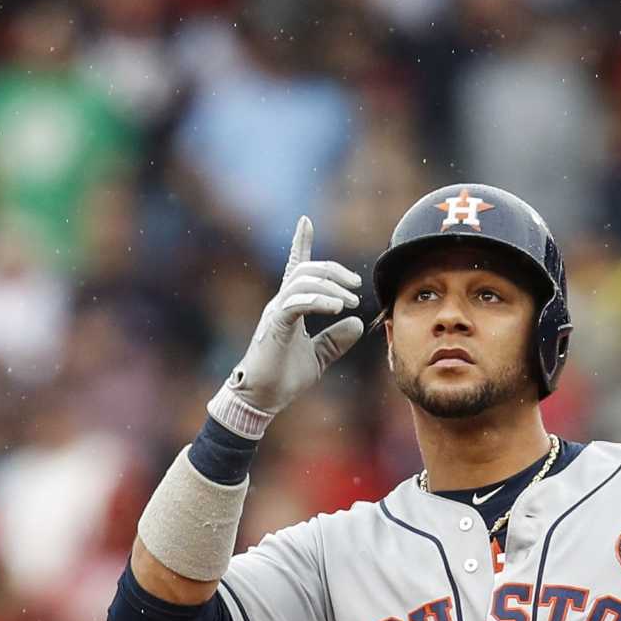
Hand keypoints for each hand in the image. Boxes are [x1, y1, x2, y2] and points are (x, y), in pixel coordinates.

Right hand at [207, 216, 363, 438]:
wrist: (263, 399)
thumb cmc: (283, 378)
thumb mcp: (318, 357)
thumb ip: (336, 340)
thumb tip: (357, 323)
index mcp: (289, 307)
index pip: (296, 268)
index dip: (301, 243)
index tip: (305, 220)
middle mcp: (281, 303)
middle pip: (307, 270)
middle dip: (333, 271)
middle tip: (355, 286)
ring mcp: (276, 312)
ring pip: (302, 281)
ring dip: (330, 287)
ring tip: (350, 301)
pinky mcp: (275, 325)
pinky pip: (297, 303)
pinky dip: (318, 301)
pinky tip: (336, 308)